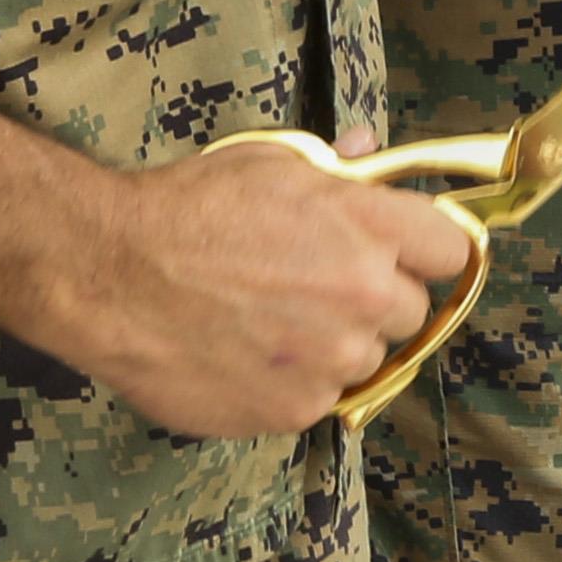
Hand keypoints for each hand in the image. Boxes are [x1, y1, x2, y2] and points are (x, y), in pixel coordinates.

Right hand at [48, 135, 476, 438]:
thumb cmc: (187, 209)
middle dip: (374, 300)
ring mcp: (332, 360)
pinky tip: (244, 354)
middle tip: (316, 288)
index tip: (401, 255)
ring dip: (334, 346)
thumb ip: (335, 169)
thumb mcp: (270, 163)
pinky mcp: (295, 409)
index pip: (452, 249)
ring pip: (365, 359)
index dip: (425, 251)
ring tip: (270, 323)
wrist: (109, 274)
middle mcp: (365, 295)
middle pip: (412, 310)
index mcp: (370, 227)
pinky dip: (291, 384)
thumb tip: (368, 153)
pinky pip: (318, 398)